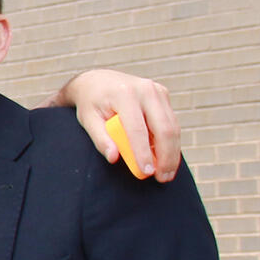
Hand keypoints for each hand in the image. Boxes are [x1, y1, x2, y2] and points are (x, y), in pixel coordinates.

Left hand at [53, 69, 179, 181]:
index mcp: (124, 94)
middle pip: (164, 128)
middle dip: (166, 156)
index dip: (143, 152)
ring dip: (172, 153)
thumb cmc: (91, 103)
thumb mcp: (87, 120)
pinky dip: (171, 142)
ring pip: (172, 126)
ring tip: (166, 174)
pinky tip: (166, 159)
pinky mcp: (163, 95)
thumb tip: (114, 158)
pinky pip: (171, 122)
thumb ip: (100, 139)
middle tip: (163, 178)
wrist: (97, 80)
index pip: (137, 128)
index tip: (146, 172)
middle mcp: (145, 89)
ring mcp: (157, 91)